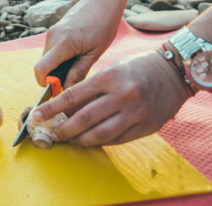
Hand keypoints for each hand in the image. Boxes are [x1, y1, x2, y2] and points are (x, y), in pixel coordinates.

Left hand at [30, 50, 192, 145]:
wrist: (174, 72)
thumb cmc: (138, 68)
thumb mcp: (112, 69)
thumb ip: (91, 89)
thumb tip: (66, 109)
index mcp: (108, 78)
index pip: (72, 97)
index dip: (51, 109)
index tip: (37, 116)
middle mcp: (121, 96)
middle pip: (83, 119)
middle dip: (62, 130)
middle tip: (52, 135)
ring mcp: (135, 113)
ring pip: (99, 134)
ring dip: (80, 140)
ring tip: (70, 140)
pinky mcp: (147, 126)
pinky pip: (117, 139)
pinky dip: (100, 142)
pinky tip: (90, 141)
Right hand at [34, 0, 124, 87]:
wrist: (102, 0)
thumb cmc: (103, 25)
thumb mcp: (94, 53)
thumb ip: (78, 72)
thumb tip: (67, 90)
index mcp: (63, 44)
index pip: (41, 70)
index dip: (45, 83)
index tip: (59, 89)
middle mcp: (52, 37)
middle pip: (43, 66)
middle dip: (53, 76)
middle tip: (73, 78)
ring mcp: (51, 32)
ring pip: (46, 58)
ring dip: (57, 66)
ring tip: (78, 63)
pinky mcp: (54, 30)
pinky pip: (51, 50)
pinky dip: (58, 57)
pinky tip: (76, 54)